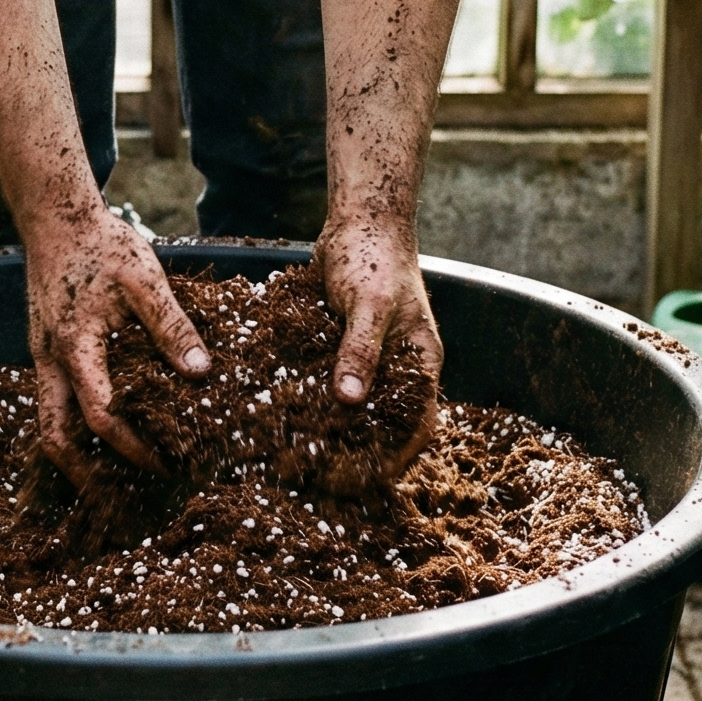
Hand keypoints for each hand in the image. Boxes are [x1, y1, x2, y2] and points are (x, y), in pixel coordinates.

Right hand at [27, 208, 209, 486]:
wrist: (56, 218)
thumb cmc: (103, 245)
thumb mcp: (147, 280)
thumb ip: (172, 325)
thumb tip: (200, 371)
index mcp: (76, 347)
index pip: (100, 416)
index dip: (131, 448)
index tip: (162, 465)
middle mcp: (49, 360)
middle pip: (52, 435)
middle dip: (81, 473)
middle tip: (118, 497)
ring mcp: (41, 357)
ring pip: (47, 420)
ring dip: (74, 452)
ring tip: (109, 475)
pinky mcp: (44, 350)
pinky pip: (52, 399)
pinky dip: (73, 423)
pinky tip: (102, 429)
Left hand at [315, 212, 441, 468]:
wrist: (359, 220)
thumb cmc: (374, 258)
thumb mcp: (369, 306)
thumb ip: (360, 351)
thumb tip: (348, 401)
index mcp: (419, 363)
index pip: (417, 427)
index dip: (395, 458)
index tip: (362, 481)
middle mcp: (396, 367)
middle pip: (383, 425)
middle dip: (357, 454)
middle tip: (319, 477)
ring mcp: (368, 358)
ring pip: (353, 409)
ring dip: (331, 432)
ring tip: (297, 456)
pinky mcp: (340, 348)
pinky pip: (328, 383)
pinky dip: (311, 401)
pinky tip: (282, 416)